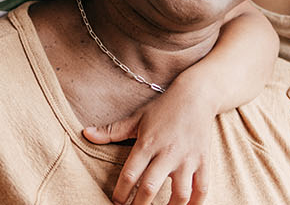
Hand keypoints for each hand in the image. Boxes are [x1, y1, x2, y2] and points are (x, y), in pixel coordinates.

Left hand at [83, 93, 211, 204]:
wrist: (196, 95)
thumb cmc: (163, 108)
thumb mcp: (136, 118)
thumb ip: (112, 131)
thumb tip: (86, 133)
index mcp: (147, 143)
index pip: (130, 174)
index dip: (121, 193)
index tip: (117, 202)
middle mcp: (167, 152)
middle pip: (150, 187)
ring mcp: (187, 158)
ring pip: (179, 193)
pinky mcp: (203, 161)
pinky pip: (202, 189)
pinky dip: (196, 203)